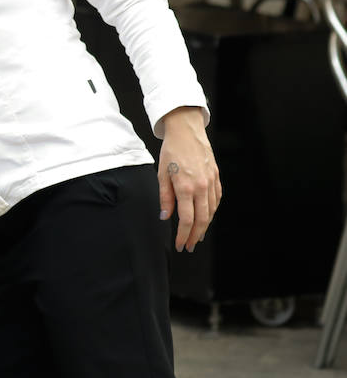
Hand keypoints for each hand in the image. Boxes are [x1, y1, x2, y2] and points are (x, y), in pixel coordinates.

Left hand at [156, 106, 220, 251]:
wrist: (187, 131)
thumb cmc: (171, 151)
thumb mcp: (161, 173)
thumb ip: (165, 197)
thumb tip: (165, 217)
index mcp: (185, 187)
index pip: (186, 219)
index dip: (184, 235)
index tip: (180, 245)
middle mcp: (201, 187)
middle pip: (201, 219)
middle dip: (195, 236)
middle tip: (189, 246)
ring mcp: (211, 182)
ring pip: (211, 211)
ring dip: (204, 226)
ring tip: (197, 236)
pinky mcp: (217, 177)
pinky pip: (217, 200)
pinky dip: (212, 211)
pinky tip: (206, 217)